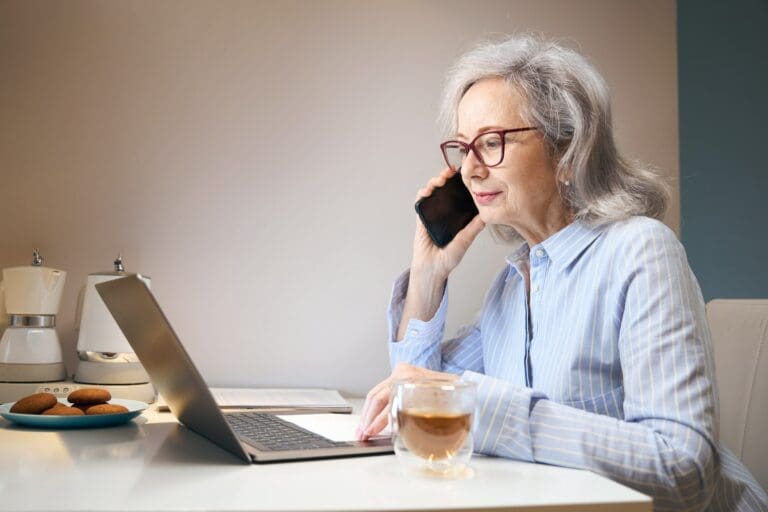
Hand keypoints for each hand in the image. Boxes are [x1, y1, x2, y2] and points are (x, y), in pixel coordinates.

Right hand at [355, 362, 457, 440]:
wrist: (448, 374)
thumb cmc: (451, 386)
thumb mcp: (451, 392)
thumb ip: (450, 403)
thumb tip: (452, 418)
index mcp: (413, 377)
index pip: (391, 399)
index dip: (380, 418)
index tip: (372, 430)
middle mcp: (401, 375)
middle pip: (377, 397)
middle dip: (368, 419)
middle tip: (362, 434)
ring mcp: (395, 375)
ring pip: (374, 395)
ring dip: (366, 415)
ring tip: (361, 430)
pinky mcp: (393, 379)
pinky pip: (377, 393)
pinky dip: (370, 409)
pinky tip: (367, 422)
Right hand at [412, 167, 485, 281]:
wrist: (433, 268)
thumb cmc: (449, 258)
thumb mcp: (465, 241)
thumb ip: (474, 228)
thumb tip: (486, 215)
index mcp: (456, 215)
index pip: (459, 194)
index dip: (461, 183)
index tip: (466, 174)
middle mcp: (444, 212)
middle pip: (445, 189)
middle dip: (447, 178)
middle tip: (451, 172)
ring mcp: (432, 213)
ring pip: (432, 192)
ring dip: (435, 182)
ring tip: (440, 179)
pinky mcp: (421, 217)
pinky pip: (421, 202)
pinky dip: (423, 194)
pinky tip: (428, 191)